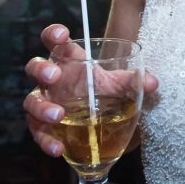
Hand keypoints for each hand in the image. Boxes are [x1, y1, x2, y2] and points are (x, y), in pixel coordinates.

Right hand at [24, 24, 158, 156]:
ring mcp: (46, 102)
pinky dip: (45, 141)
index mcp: (69, 61)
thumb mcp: (119, 86)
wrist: (104, 124)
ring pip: (31, 101)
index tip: (61, 34)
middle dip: (41, 69)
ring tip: (58, 115)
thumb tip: (153, 83)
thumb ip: (133, 81)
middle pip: (35, 67)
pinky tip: (58, 149)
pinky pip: (38, 132)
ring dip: (42, 107)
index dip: (53, 34)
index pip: (54, 41)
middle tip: (54, 75)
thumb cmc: (105, 94)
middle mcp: (53, 80)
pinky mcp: (44, 127)